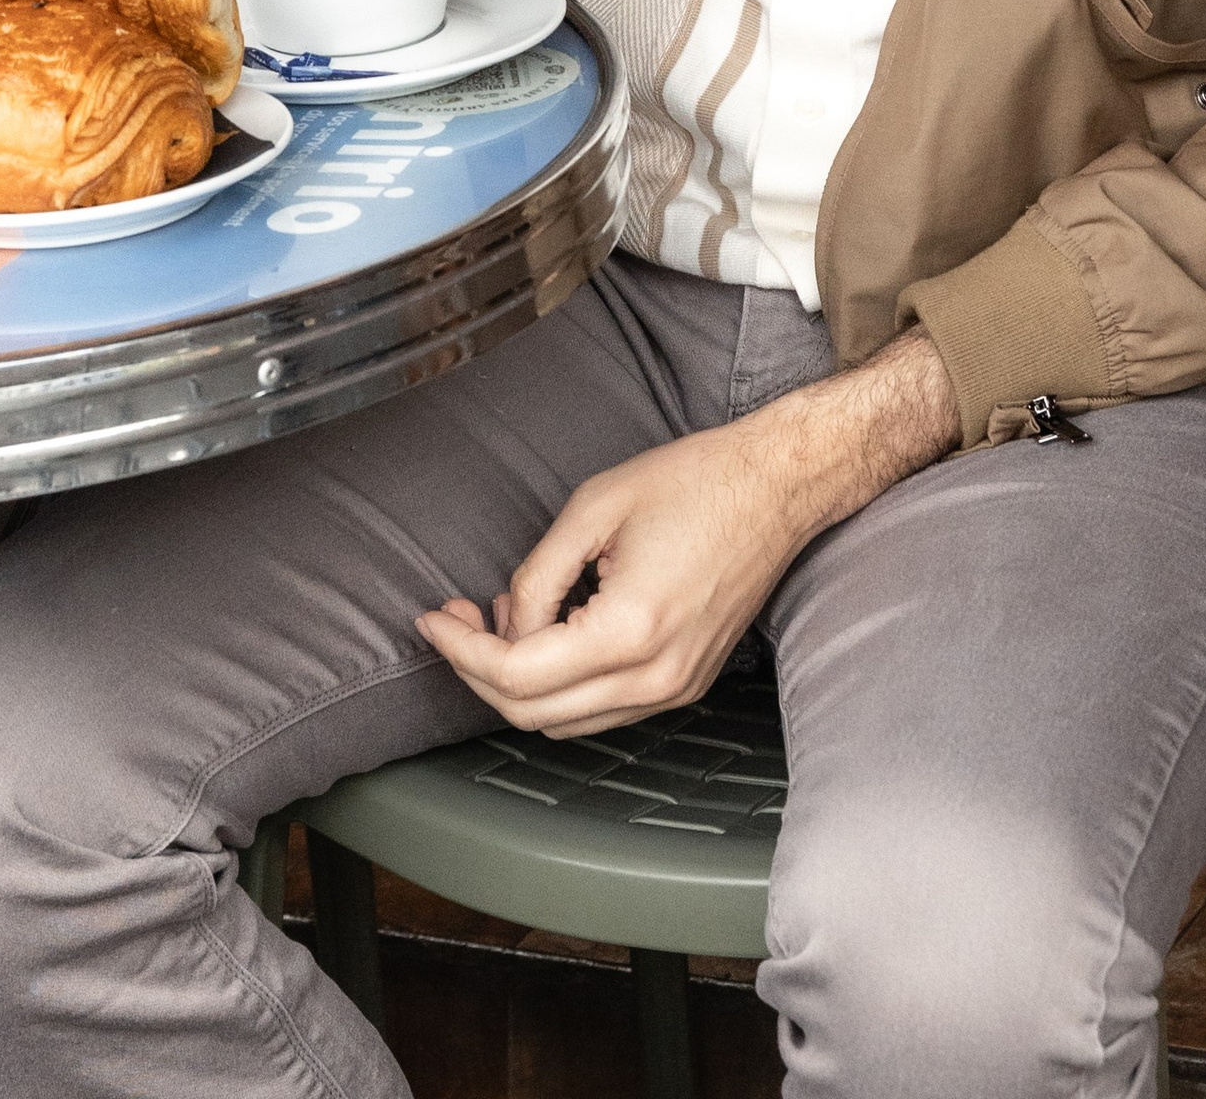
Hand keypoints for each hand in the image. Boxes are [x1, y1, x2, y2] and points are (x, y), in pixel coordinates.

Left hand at [416, 330, 959, 734]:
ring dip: (517, 683)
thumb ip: (536, 577)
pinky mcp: (684, 684)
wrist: (776, 489)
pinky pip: (601, 709)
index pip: (519, 675)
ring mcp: (675, 690)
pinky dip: (559, 685)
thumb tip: (505, 626)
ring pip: (566, 723)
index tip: (429, 619)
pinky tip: (544, 631)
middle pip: (534, 714)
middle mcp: (656, 680)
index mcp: (630, 633)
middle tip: (452, 619)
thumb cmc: (692, 482)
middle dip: (478, 671)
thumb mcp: (593, 509)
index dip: (461, 650)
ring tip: (493, 620)